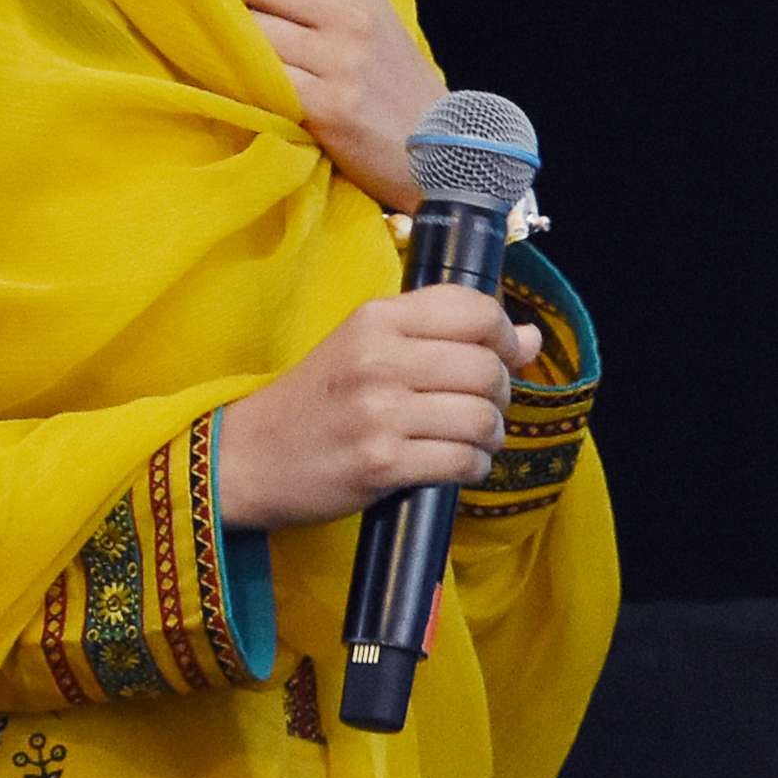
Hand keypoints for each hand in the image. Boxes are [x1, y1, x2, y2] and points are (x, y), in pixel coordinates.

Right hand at [211, 288, 540, 531]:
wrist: (249, 455)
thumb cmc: (314, 400)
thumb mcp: (366, 346)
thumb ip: (442, 335)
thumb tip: (529, 337)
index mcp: (375, 318)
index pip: (474, 310)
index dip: (504, 334)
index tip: (502, 355)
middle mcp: (379, 359)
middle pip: (488, 369)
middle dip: (501, 395)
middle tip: (481, 406)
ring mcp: (379, 413)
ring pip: (482, 419)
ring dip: (490, 436)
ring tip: (470, 439)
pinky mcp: (381, 463)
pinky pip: (462, 462)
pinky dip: (472, 467)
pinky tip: (455, 464)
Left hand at [230, 0, 443, 210]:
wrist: (440, 143)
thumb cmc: (387, 74)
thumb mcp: (366, 9)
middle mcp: (348, 9)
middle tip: (232, 23)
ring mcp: (339, 57)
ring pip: (248, 28)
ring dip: (233, 44)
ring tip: (242, 58)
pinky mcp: (326, 105)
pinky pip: (259, 78)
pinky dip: (245, 81)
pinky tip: (253, 88)